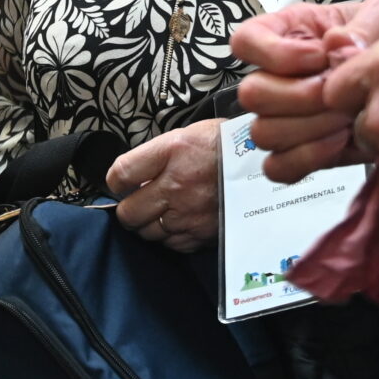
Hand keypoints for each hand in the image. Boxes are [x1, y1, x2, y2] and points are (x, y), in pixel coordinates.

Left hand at [104, 119, 223, 251]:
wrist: (263, 165)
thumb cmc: (225, 146)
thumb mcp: (187, 135)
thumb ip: (157, 156)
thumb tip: (134, 176)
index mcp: (171, 153)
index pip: (121, 174)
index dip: (114, 182)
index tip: (120, 183)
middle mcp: (177, 186)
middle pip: (128, 212)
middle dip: (128, 208)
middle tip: (137, 202)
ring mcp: (189, 214)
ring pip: (148, 232)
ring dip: (149, 224)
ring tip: (160, 211)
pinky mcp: (202, 233)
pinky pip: (173, 243)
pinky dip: (171, 236)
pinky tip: (179, 221)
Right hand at [234, 0, 378, 181]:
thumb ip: (364, 26)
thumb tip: (336, 47)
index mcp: (293, 33)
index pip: (245, 40)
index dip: (273, 52)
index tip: (317, 57)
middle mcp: (282, 75)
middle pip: (251, 93)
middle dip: (298, 96)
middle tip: (338, 93)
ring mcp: (289, 116)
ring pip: (264, 132)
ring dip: (309, 128)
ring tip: (347, 116)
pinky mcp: (303, 150)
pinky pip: (279, 167)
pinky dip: (307, 158)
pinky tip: (339, 142)